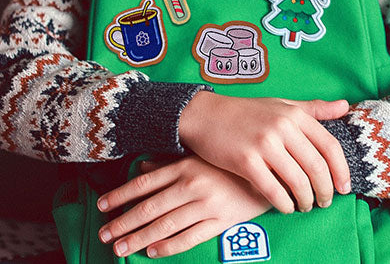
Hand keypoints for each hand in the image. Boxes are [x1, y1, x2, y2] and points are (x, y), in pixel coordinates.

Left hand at [97, 156, 270, 258]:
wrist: (269, 172)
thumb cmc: (230, 162)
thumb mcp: (200, 156)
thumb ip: (170, 163)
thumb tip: (142, 167)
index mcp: (186, 166)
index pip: (145, 183)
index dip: (121, 195)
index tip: (102, 205)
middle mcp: (192, 185)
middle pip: (150, 207)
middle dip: (124, 222)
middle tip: (104, 235)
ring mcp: (206, 204)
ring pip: (165, 225)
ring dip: (139, 238)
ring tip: (121, 248)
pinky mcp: (220, 221)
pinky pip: (189, 237)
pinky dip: (169, 246)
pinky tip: (153, 252)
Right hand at [179, 93, 350, 213]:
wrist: (207, 115)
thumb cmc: (247, 112)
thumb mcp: (282, 104)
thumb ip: (314, 108)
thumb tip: (345, 106)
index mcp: (294, 114)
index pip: (330, 145)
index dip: (342, 170)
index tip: (345, 187)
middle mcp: (282, 127)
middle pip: (317, 167)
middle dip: (326, 191)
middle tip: (325, 202)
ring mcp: (264, 144)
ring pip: (298, 182)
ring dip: (306, 200)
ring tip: (305, 206)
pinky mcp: (246, 161)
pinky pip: (274, 191)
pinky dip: (284, 204)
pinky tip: (286, 207)